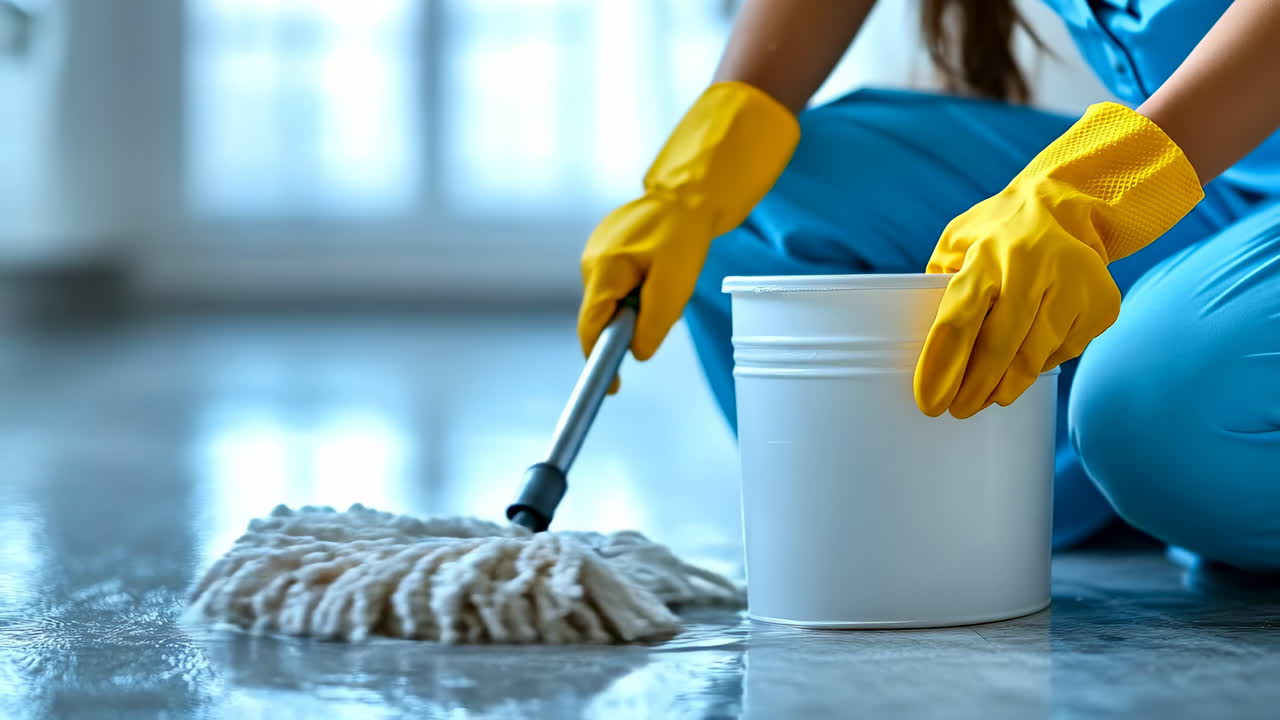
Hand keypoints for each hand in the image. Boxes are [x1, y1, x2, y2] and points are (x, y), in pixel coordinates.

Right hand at [576, 82, 798, 388]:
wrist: (686, 195)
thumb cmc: (683, 235)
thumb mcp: (675, 283)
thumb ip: (654, 321)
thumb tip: (637, 353)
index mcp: (603, 269)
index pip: (590, 327)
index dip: (598, 360)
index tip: (612, 387)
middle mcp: (590, 264)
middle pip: (602, 317)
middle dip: (630, 324)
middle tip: (664, 308)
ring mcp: (594, 256)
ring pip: (612, 303)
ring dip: (637, 306)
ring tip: (665, 279)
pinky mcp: (604, 253)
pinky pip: (617, 287)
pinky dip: (637, 291)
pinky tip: (657, 271)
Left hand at [913, 102, 1202, 417]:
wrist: (1067, 204)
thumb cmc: (994, 233)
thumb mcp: (954, 244)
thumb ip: (936, 286)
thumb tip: (915, 344)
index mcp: (985, 255)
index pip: (958, 321)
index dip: (942, 368)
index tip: (929, 403)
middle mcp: (1031, 267)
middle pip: (997, 350)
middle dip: (973, 390)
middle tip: (957, 411)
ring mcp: (1073, 285)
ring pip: (1033, 359)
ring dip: (1005, 387)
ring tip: (986, 398)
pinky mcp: (1101, 303)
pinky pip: (1063, 352)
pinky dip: (1040, 364)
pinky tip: (1025, 360)